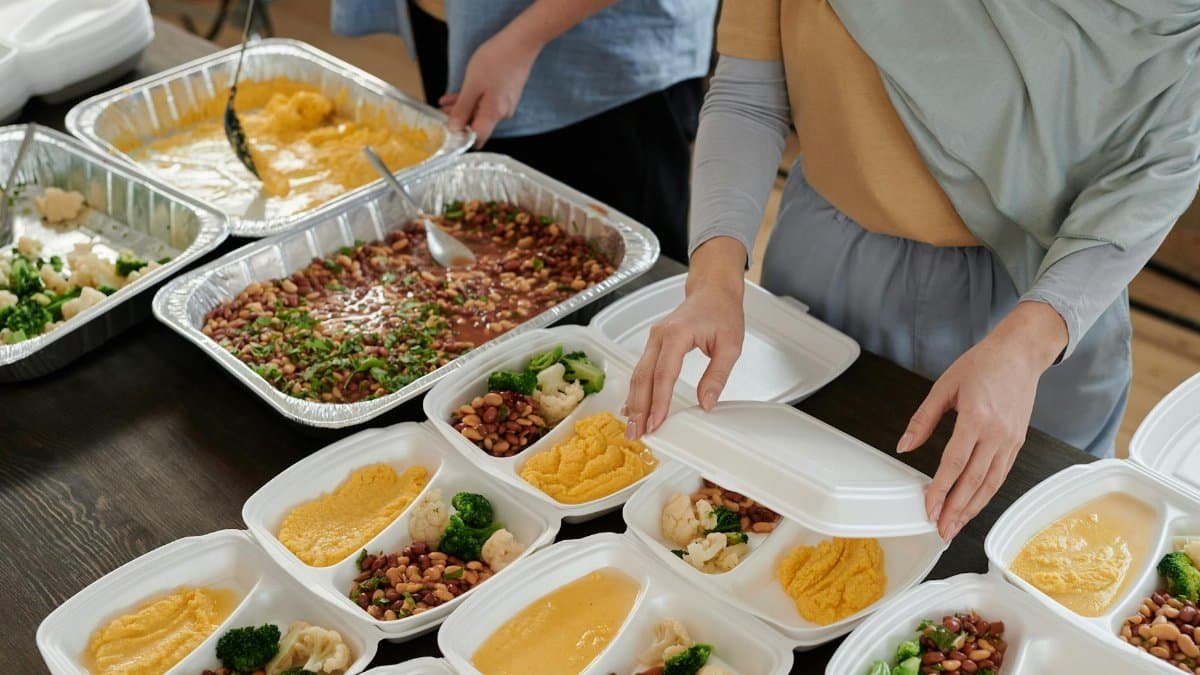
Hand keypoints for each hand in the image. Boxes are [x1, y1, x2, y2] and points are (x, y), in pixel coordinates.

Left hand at [440, 29, 539, 146]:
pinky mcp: (507, 94)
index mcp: (494, 113)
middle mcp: (502, 113)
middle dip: (458, 120)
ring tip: (445, 102)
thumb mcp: (472, 85)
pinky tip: (460, 94)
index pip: (477, 138)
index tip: (446, 132)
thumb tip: (454, 128)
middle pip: (477, 124)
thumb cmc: (497, 60)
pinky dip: (473, 100)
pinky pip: (487, 103)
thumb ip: (462, 108)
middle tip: (440, 114)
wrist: (520, 43)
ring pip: (480, 112)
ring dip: (463, 108)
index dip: (461, 138)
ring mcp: (506, 104)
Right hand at [623, 237, 747, 438]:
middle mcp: (659, 337)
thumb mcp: (731, 345)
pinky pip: (641, 370)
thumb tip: (706, 404)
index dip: (659, 401)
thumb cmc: (723, 313)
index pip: (664, 374)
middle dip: (639, 408)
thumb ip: (717, 376)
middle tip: (637, 434)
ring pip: (638, 375)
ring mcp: (653, 340)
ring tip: (632, 428)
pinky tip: (632, 409)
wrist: (713, 290)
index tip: (656, 423)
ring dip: (634, 403)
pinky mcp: (653, 345)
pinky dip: (636, 392)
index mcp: (677, 335)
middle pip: (643, 377)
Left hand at [898, 301, 1067, 540]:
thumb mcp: (944, 387)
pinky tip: (974, 505)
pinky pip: (1001, 475)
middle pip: (974, 482)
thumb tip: (904, 445)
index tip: (928, 508)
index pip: (954, 464)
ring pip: (990, 484)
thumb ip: (923, 419)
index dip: (940, 490)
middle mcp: (997, 434)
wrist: (1021, 353)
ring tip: (955, 526)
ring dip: (972, 508)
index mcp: (976, 418)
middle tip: (940, 530)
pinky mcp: (1018, 443)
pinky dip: (987, 494)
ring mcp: (1010, 441)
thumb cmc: (983, 364)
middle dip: (955, 509)